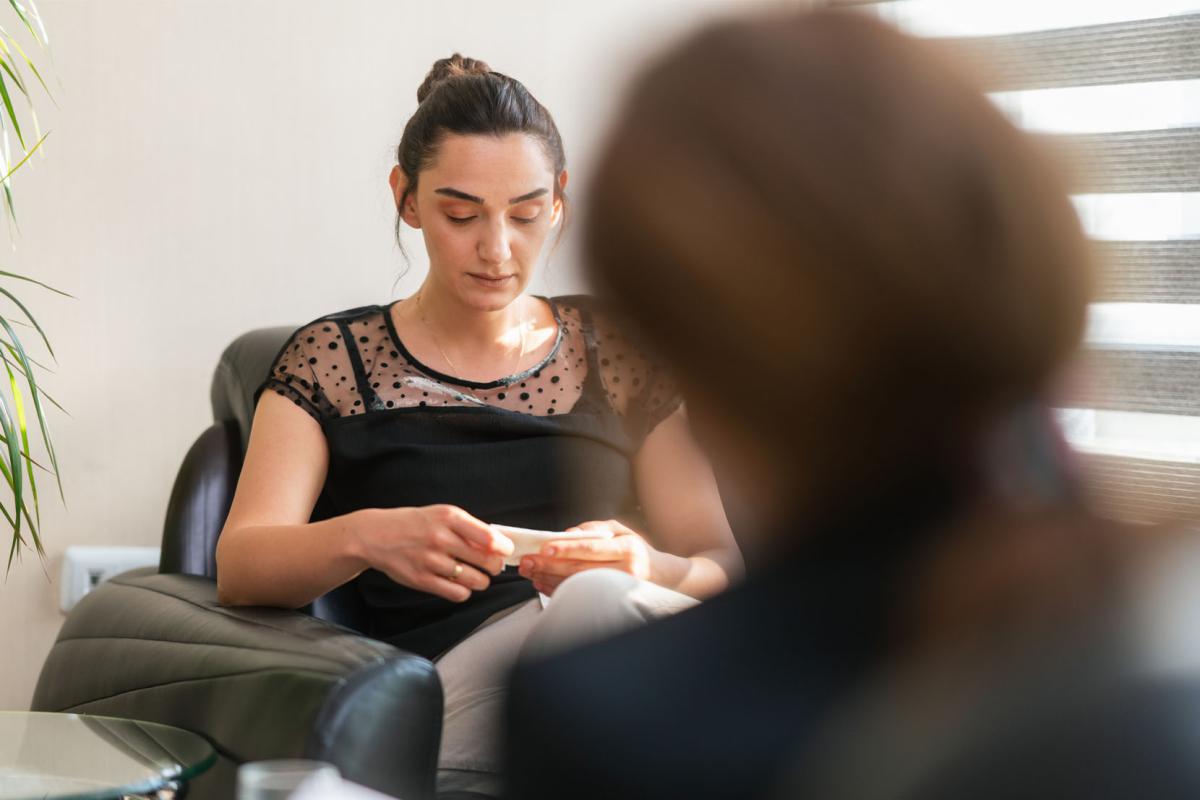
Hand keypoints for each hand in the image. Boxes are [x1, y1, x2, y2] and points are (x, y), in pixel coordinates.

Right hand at [356, 505, 513, 602]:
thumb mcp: (442, 514)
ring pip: (475, 581)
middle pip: (486, 561)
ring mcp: (430, 560)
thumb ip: (469, 527)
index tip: (505, 551)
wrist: (376, 535)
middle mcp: (440, 538)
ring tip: (476, 576)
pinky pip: (457, 593)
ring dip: (481, 581)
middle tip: (493, 566)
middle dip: (495, 566)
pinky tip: (459, 584)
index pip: (489, 537)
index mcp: (449, 517)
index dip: (504, 548)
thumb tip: (500, 543)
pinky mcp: (421, 580)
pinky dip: (464, 591)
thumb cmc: (414, 524)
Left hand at [517, 519, 654, 595]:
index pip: (591, 548)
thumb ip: (595, 528)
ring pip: (577, 584)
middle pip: (580, 569)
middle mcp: (626, 571)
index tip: (544, 549)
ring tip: (530, 572)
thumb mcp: (622, 531)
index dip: (566, 549)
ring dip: (549, 578)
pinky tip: (542, 583)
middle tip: (527, 561)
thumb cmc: (636, 550)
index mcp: (628, 548)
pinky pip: (578, 595)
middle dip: (549, 565)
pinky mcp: (611, 602)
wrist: (660, 577)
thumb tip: (567, 533)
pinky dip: (557, 589)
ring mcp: (618, 590)